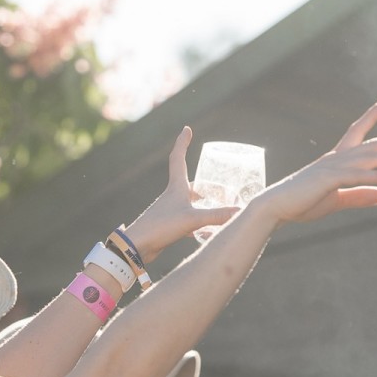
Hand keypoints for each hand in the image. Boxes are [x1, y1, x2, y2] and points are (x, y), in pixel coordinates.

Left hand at [125, 126, 239, 260]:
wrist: (136, 247)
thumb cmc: (160, 227)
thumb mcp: (192, 219)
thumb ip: (216, 216)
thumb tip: (240, 211)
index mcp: (175, 187)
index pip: (178, 158)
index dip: (182, 142)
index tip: (186, 129)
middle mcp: (172, 196)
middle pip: (190, 183)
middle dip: (207, 183)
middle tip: (223, 185)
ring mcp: (170, 211)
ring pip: (191, 202)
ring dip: (205, 202)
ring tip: (221, 206)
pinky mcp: (169, 226)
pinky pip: (189, 220)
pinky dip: (200, 223)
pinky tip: (208, 231)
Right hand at [254, 96, 376, 225]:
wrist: (275, 206)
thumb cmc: (302, 202)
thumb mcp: (336, 200)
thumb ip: (358, 196)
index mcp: (337, 160)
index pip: (357, 131)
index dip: (371, 115)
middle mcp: (337, 158)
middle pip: (372, 144)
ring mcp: (333, 167)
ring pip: (369, 159)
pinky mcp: (329, 180)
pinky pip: (357, 176)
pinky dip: (376, 176)